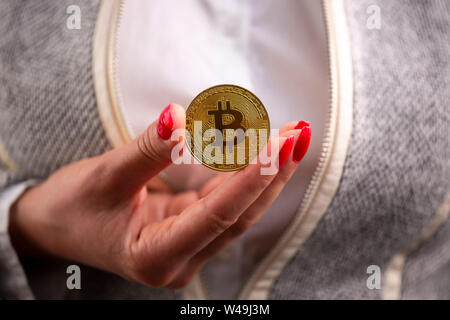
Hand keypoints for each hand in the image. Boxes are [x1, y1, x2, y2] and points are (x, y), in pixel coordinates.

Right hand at [9, 104, 310, 287]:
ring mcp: (188, 249)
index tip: (279, 144)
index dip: (250, 179)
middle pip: (239, 216)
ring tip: (292, 138)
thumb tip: (180, 115)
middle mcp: (180, 260)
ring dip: (265, 174)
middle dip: (271, 173)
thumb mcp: (105, 175)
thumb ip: (148, 149)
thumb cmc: (72, 207)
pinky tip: (265, 153)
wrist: (56, 226)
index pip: (217, 216)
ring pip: (239, 211)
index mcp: (155, 256)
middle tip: (298, 133)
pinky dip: (245, 176)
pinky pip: (226, 204)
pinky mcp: (191, 233)